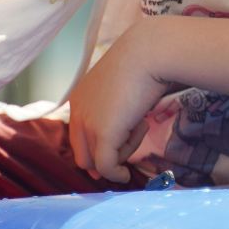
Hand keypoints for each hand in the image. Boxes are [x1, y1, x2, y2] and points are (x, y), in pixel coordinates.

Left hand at [68, 21, 169, 182]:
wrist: (151, 52)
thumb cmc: (145, 63)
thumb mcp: (123, 88)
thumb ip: (115, 112)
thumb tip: (121, 136)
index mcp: (79, 99)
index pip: (78, 137)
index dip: (93, 152)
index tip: (110, 162)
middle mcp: (77, 112)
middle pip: (82, 154)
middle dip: (105, 159)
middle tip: (126, 154)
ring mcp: (88, 124)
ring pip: (97, 161)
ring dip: (121, 155)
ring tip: (140, 128)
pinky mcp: (103, 134)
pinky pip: (105, 166)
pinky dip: (114, 174)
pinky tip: (124, 175)